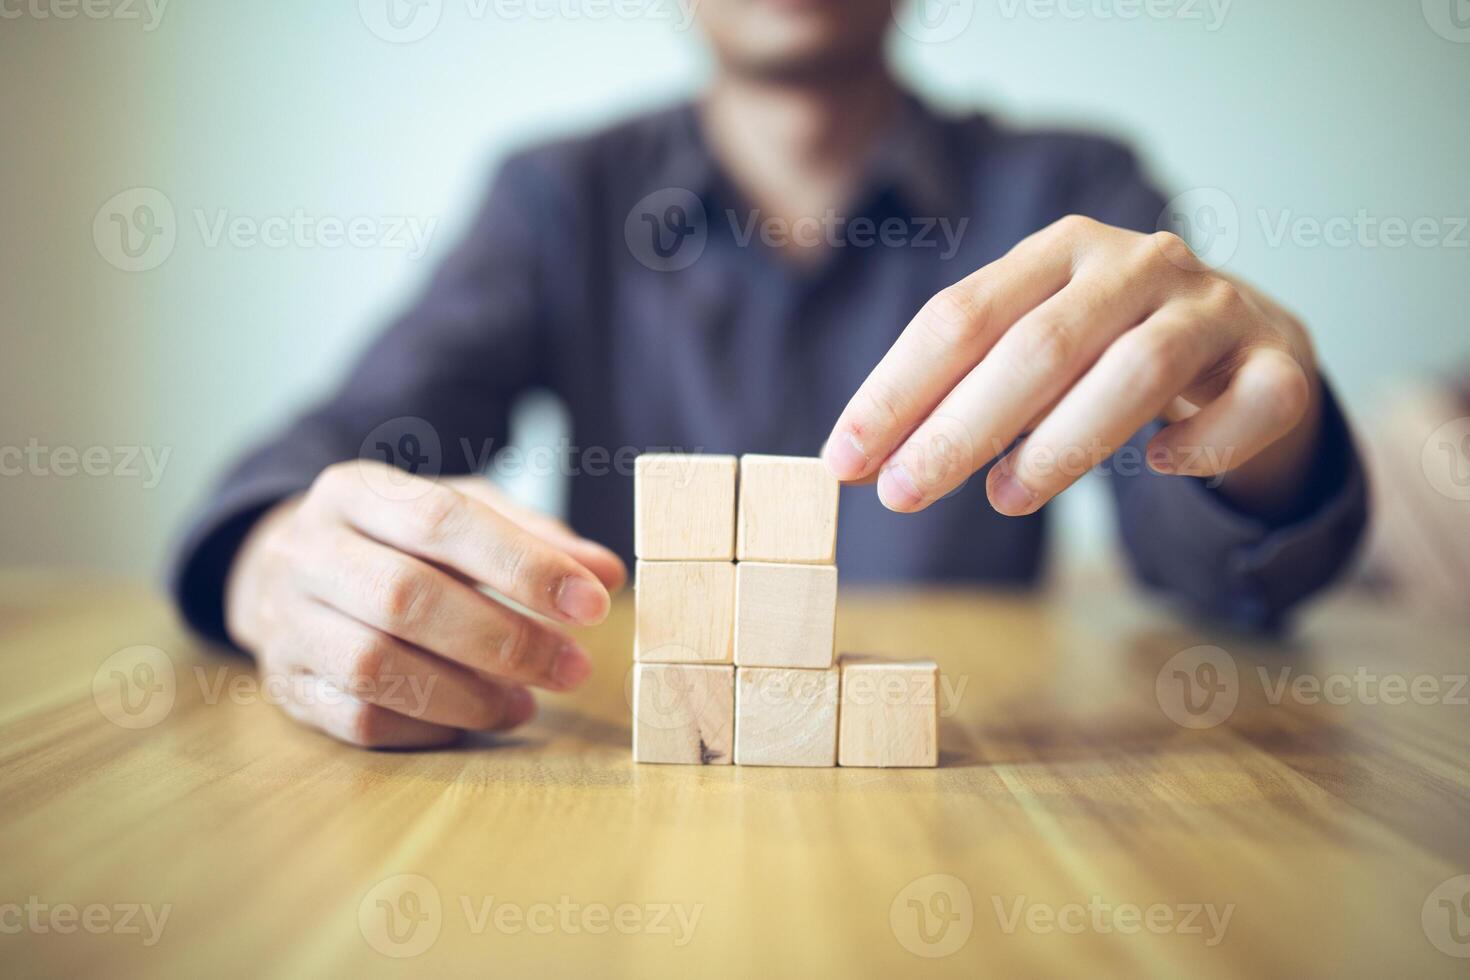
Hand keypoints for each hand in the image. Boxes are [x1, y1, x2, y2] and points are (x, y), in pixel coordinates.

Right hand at [223, 463, 626, 747]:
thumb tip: (606, 573)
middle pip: (407, 597)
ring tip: (525, 705)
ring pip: (376, 666)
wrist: (284, 569)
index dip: (524, 566)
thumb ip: (535, 539)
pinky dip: (426, 727)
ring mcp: (285, 621)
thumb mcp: (461, 513)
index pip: (444, 522)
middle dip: (505, 641)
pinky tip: (471, 722)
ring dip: (467, 696)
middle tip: (573, 669)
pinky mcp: (285, 685)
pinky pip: (357, 719)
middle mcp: (308, 551)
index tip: (591, 605)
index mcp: (356, 491)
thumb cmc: (397, 540)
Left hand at [823, 215, 1323, 518]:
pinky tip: (1158, 470)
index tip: (844, 459)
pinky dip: (1202, 443)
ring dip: (1063, 443)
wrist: (1246, 341)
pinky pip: (1250, 403)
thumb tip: (866, 459)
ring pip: (1139, 370)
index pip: (961, 316)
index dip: (896, 390)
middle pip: (1038, 345)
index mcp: (1060, 249)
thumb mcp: (1033, 347)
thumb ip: (962, 386)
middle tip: (902, 495)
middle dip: (960, 426)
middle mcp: (1138, 263)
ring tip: (1002, 499)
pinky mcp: (1280, 362)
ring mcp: (1216, 309)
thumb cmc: (1108, 351)